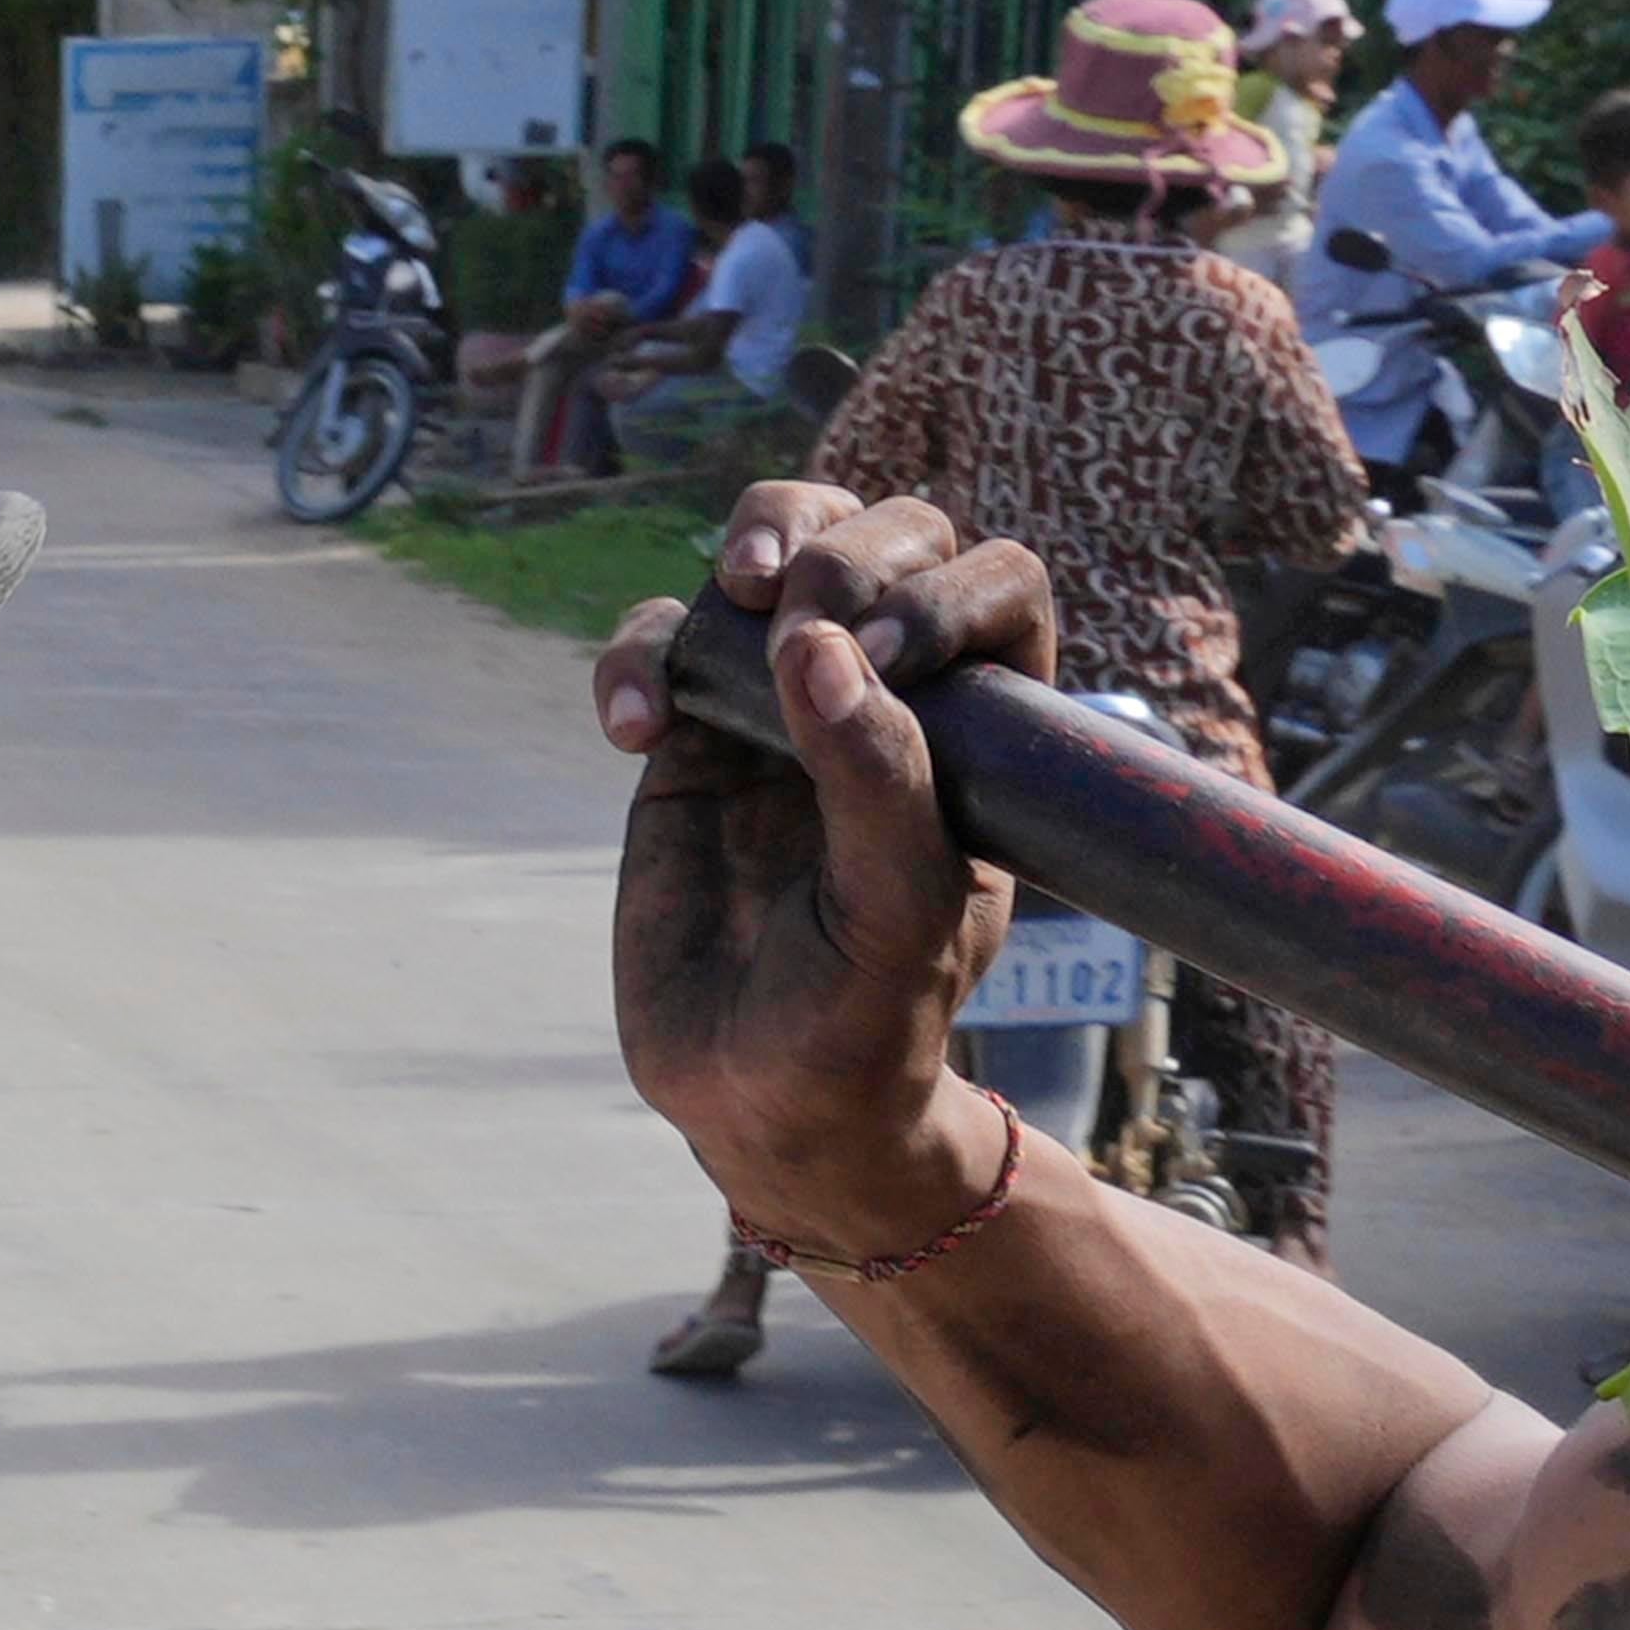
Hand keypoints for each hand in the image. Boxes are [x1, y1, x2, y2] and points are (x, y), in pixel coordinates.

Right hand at [597, 487, 1052, 1269]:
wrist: (758, 1097)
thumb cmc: (863, 1018)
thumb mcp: (898, 916)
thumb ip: (878, 782)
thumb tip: (819, 644)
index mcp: (979, 728)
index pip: (995, 588)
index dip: (944, 591)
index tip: (887, 658)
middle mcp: (891, 694)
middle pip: (886, 531)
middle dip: (845, 545)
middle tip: (793, 615)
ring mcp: (785, 702)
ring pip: (777, 547)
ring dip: (755, 539)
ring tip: (733, 598)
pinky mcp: (692, 730)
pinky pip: (660, 637)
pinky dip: (638, 655)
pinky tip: (633, 735)